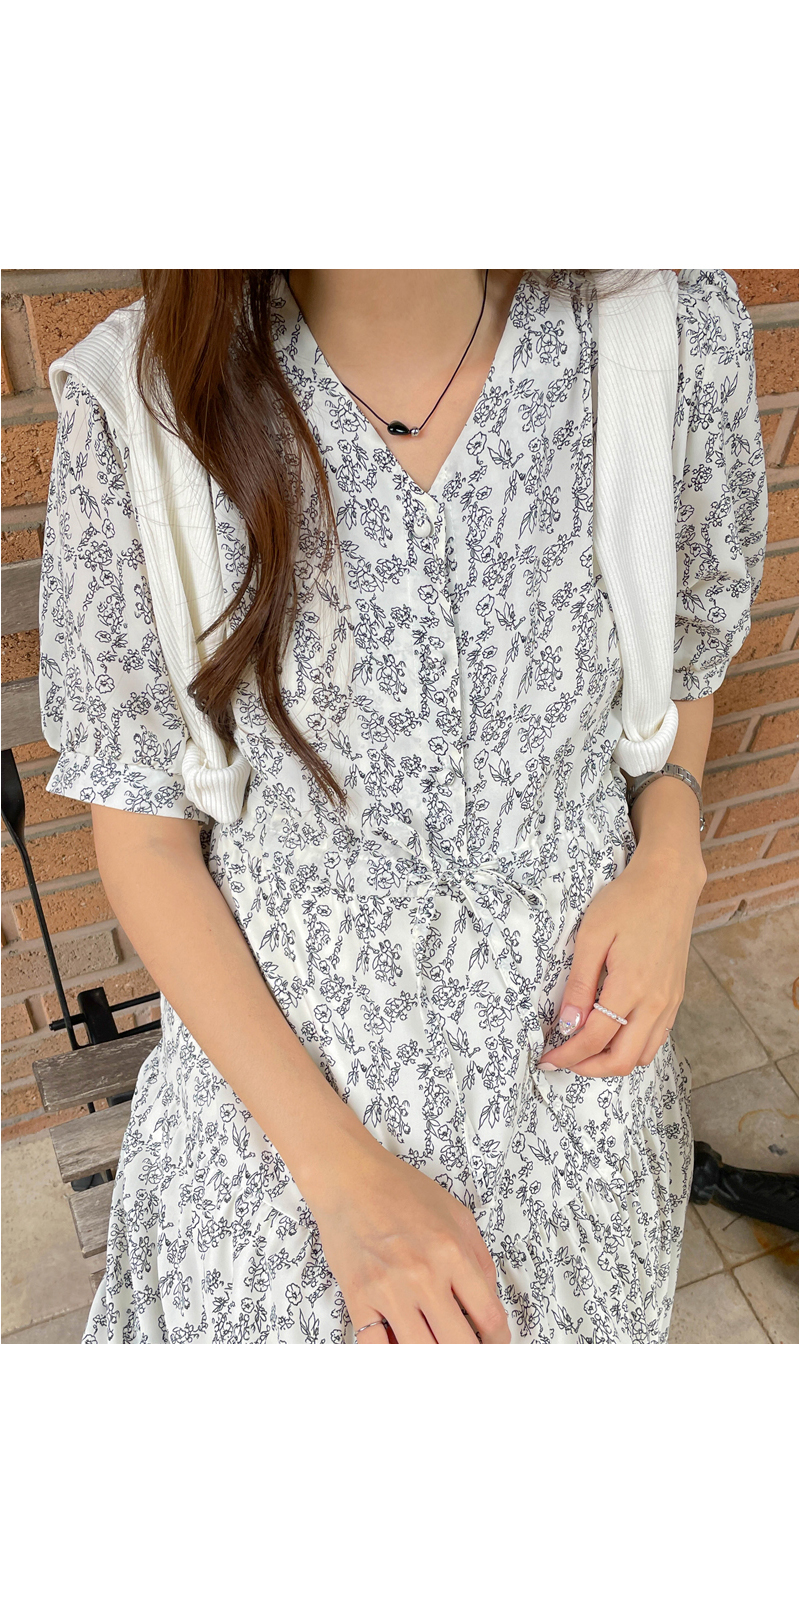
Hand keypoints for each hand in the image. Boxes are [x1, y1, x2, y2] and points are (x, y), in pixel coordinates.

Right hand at [309, 1138, 511, 1344]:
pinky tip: (402, 1352)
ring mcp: (388, 1290)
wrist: (349, 1178)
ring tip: (438, 1354)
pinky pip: (376, 1349)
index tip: (495, 1344)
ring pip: (420, 1354)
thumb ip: (478, 1259)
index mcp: (453, 1253)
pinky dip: (392, 1360)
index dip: (499, 1341)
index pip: (490, 1317)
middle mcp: (423, 1275)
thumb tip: (489, 1302)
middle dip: (471, 1359)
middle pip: (459, 1345)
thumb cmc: (401, 1191)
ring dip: (434, 1362)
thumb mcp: (457, 1215)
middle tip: (471, 1358)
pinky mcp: (358, 1298)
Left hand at [537, 843, 705, 1077]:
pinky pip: (656, 1038)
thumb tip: (567, 1023)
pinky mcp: (675, 997)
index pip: (595, 1039)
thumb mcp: (592, 935)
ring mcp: (669, 1002)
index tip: (547, 1057)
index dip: (567, 1054)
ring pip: (643, 1055)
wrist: (669, 883)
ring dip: (611, 1062)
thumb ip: (580, 983)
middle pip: (622, 1060)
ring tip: (584, 1051)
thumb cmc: (627, 902)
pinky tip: (612, 1035)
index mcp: (632, 987)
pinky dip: (632, 1048)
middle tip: (562, 1060)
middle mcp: (656, 1002)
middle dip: (588, 1068)